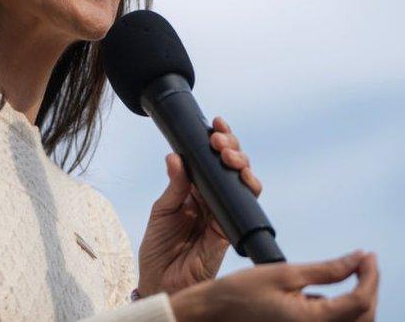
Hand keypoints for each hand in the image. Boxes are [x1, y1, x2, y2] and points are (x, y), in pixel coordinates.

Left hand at [137, 116, 262, 296]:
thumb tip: (175, 156)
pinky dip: (246, 189)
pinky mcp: (230, 229)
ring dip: (240, 164)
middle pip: (230, 166)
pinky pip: (244, 206)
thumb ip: (174, 186)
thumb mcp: (161, 211)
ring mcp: (223, 212)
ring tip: (227, 154)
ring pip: (242, 182)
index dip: (218, 140)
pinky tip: (240, 176)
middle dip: (230, 147)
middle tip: (219, 139)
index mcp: (194, 190)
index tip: (216, 123)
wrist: (161, 281)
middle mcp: (212, 198)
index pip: (210, 160)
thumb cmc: (158, 247)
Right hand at [170, 251, 379, 321]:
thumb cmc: (240, 294)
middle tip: (363, 262)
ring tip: (352, 274)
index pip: (361, 300)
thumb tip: (359, 258)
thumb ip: (326, 269)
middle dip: (370, 287)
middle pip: (365, 316)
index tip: (368, 255)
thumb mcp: (284, 273)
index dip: (371, 275)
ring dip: (360, 301)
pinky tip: (329, 293)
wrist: (214, 316)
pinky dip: (343, 311)